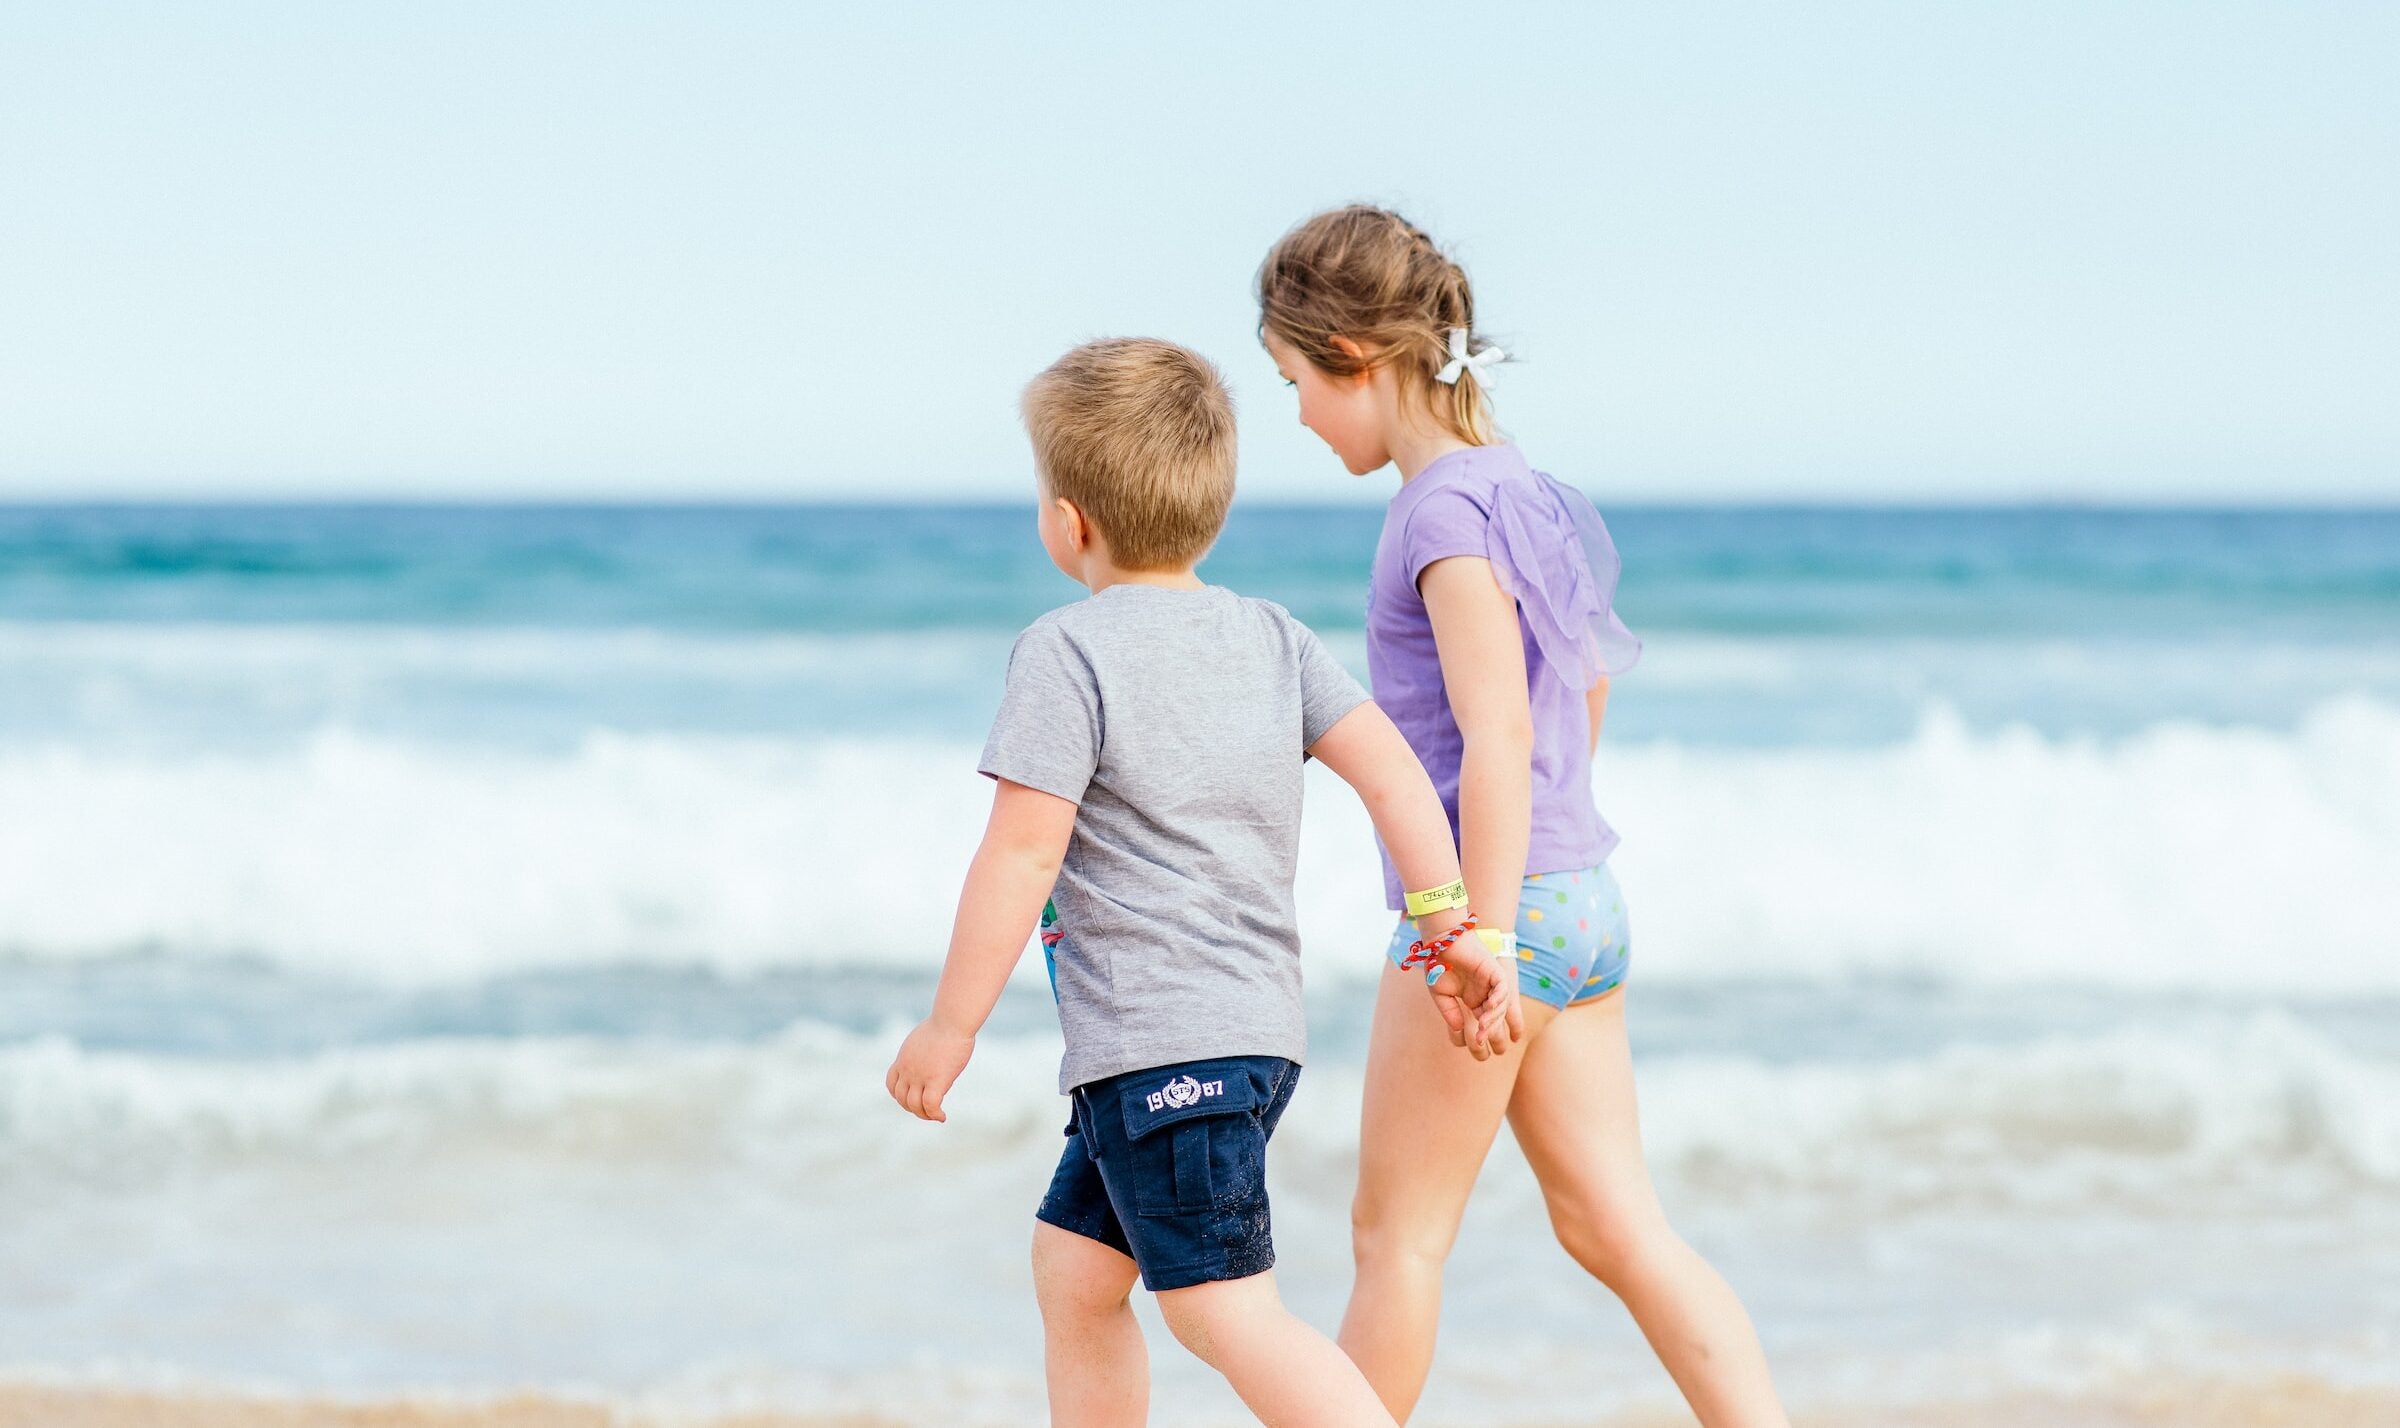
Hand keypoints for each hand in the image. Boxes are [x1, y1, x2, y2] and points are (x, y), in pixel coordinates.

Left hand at [886, 1017, 975, 1121]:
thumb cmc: (946, 1023)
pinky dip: (935, 1115)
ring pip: (914, 1105)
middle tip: (927, 1110)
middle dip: (912, 1108)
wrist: (952, 1020)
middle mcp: (908, 1069)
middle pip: (901, 1098)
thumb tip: (932, 1050)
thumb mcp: (926, 1035)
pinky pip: (931, 1105)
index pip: (892, 1083)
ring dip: (923, 1115)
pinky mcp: (936, 1080)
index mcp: (903, 1058)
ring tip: (936, 1116)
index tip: (912, 1098)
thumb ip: (924, 1048)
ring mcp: (920, 1076)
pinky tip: (942, 1117)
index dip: (899, 1095)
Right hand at [1431, 941, 1522, 1059]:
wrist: (1440, 940)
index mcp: (1474, 1000)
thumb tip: (1457, 1031)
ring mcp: (1492, 983)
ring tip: (1482, 1030)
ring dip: (1492, 1020)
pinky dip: (1498, 1000)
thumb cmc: (1438, 964)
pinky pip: (1502, 989)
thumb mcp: (1441, 994)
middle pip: (1495, 1018)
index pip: (1483, 1023)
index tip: (1475, 1049)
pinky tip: (1488, 1010)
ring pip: (1500, 1007)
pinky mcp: (1494, 971)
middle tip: (1485, 1047)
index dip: (1480, 1036)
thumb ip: (1450, 1013)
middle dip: (1492, 1034)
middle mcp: (1486, 993)